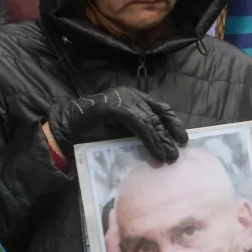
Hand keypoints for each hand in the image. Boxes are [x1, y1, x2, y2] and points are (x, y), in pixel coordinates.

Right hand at [46, 87, 187, 163]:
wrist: (69, 124)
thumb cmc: (92, 128)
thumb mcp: (121, 128)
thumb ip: (137, 131)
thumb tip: (159, 145)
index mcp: (134, 97)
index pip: (160, 108)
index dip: (172, 123)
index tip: (182, 138)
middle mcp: (131, 95)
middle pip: (157, 115)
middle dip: (168, 135)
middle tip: (176, 154)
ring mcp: (123, 99)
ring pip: (149, 121)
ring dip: (160, 141)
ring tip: (167, 157)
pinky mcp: (116, 108)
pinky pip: (138, 124)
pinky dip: (148, 139)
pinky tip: (155, 151)